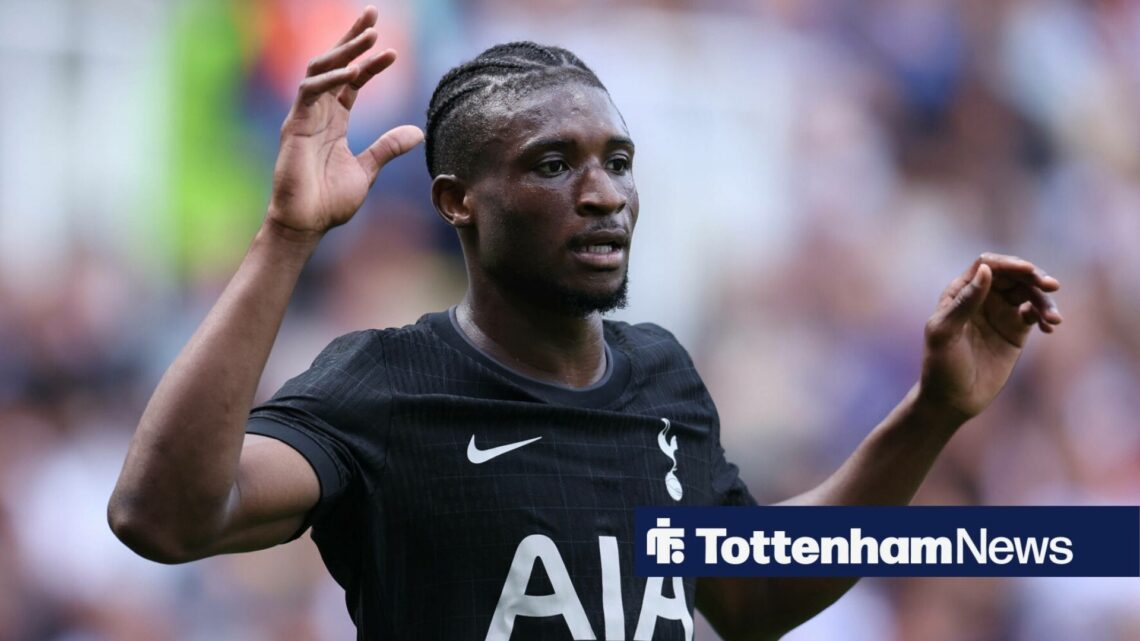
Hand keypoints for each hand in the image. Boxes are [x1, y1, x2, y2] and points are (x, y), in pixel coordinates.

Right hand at [267, 6, 423, 237]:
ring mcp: (304, 116)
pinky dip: (330, 79)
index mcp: (334, 120)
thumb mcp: (368, 169)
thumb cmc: (329, 201)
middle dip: (353, 38)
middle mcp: (318, 112)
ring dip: (344, 50)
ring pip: (321, 69)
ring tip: (369, 35)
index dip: (371, 64)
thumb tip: (417, 132)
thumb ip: (388, 147)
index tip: (393, 52)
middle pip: (334, 64)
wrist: (306, 224)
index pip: (353, 81)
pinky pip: (310, 91)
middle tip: (373, 14)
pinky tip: (352, 70)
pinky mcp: (295, 125)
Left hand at [918, 253, 1061, 420]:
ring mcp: (999, 312)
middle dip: (1033, 276)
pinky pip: (1035, 313)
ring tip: (1054, 319)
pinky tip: (1050, 326)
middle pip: (1012, 275)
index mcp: (959, 292)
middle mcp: (981, 297)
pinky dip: (1045, 315)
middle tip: (1050, 285)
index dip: (1009, 264)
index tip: (1030, 271)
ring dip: (1044, 300)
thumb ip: (965, 302)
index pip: (987, 265)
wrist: (953, 399)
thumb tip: (986, 270)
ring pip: (1028, 293)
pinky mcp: (1015, 330)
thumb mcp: (945, 333)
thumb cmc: (941, 366)